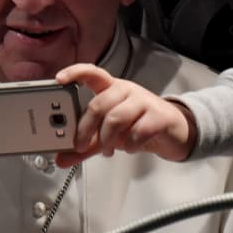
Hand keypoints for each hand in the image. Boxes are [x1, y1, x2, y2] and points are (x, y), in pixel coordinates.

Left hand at [54, 64, 197, 166]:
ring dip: (107, 138)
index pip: (92, 73)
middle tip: (80, 145)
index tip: (59, 79)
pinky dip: (129, 144)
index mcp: (111, 89)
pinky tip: (128, 148)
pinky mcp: (159, 116)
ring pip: (116, 117)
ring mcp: (143, 101)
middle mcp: (126, 91)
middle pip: (99, 103)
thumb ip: (86, 146)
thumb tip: (61, 159)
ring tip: (107, 149)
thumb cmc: (138, 125)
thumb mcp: (108, 134)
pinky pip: (138, 131)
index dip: (75, 72)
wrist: (173, 130)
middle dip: (86, 127)